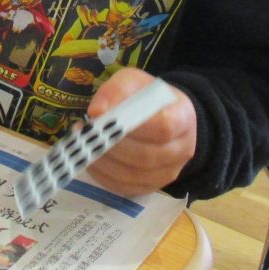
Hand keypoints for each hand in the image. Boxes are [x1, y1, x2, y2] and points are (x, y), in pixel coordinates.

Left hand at [85, 68, 196, 195]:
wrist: (165, 116)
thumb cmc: (148, 97)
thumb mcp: (134, 81)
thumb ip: (116, 91)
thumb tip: (97, 112)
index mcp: (183, 118)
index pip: (163, 127)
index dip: (133, 127)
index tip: (106, 120)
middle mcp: (182, 149)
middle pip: (146, 156)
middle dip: (111, 147)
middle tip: (87, 134)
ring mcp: (169, 172)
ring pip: (134, 176)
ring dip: (103, 162)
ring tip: (85, 145)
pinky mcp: (152, 186)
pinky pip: (126, 188)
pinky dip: (103, 176)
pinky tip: (91, 159)